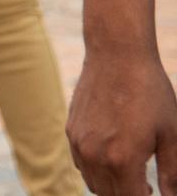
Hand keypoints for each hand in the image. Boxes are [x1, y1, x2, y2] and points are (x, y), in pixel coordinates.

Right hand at [68, 49, 176, 194]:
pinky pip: (81, 163)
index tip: (153, 192)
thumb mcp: (171, 135)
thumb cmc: (150, 92)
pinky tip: (112, 154)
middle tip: (146, 187)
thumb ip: (172, 173)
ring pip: (92, 183)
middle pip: (108, 195)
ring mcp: (79, 142)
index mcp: (122, 159)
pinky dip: (95, 169)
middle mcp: (95, 154)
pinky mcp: (71, 130)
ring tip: (130, 174)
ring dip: (110, 186)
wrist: (117, 55)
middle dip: (127, 195)